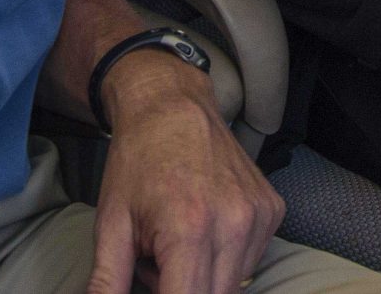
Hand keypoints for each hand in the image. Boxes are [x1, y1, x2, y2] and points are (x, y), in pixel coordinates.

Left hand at [88, 57, 284, 293]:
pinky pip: (251, 259)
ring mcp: (259, 216)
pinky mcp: (273, 209)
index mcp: (189, 230)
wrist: (172, 106)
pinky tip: (202, 229)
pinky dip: (224, 258)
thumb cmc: (137, 163)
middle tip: (156, 263)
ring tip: (177, 245)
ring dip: (203, 279)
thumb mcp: (111, 226)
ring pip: (234, 284)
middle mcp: (234, 224)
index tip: (152, 285)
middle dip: (181, 289)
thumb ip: (107, 283)